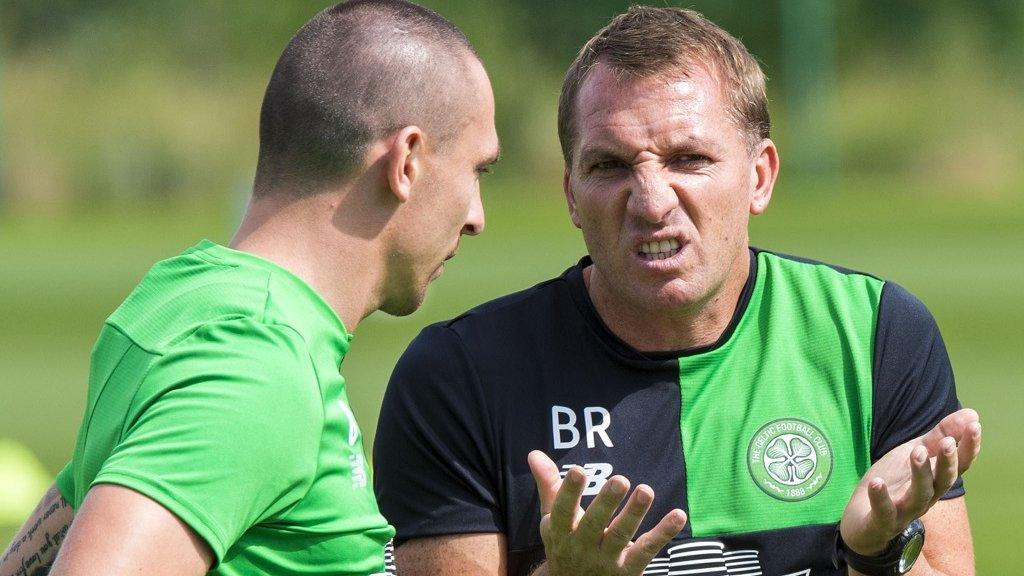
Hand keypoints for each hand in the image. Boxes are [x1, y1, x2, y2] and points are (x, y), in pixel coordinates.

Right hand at [527, 451, 686, 575]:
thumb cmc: (566, 542)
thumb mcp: (553, 517)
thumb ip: (549, 485)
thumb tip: (534, 453)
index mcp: (560, 531)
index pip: (562, 511)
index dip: (568, 491)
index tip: (578, 470)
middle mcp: (581, 547)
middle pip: (593, 524)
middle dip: (606, 502)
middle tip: (620, 479)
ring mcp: (606, 560)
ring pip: (621, 536)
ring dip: (634, 514)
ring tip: (645, 490)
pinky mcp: (628, 570)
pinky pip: (647, 550)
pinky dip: (663, 533)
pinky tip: (678, 515)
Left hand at [840, 408, 981, 554]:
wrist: (863, 518)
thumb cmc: (895, 482)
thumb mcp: (915, 453)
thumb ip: (939, 436)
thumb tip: (972, 413)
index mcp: (936, 480)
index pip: (960, 466)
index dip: (969, 448)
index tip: (975, 425)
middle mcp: (926, 497)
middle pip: (943, 482)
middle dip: (947, 462)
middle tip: (947, 442)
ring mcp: (904, 512)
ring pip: (919, 496)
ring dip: (920, 474)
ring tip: (915, 452)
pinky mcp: (881, 522)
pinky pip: (883, 512)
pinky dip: (881, 498)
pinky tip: (877, 482)